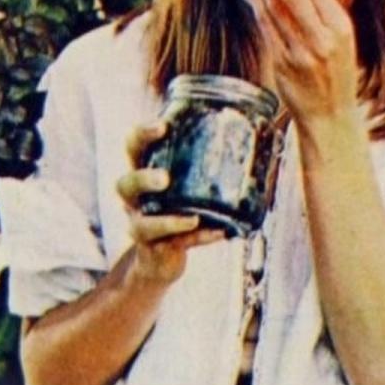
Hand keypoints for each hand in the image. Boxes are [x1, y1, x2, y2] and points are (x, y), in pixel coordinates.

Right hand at [115, 120, 225, 288]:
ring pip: (142, 224)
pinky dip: (199, 238)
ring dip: (167, 221)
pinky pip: (176, 245)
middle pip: (125, 184)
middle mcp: (134, 199)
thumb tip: (259, 127)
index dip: (142, 134)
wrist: (159, 258)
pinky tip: (220, 232)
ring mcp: (141, 226)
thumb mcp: (183, 182)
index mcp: (141, 171)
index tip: (164, 126)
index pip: (132, 146)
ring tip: (191, 218)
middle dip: (143, 179)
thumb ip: (205, 161)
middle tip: (165, 178)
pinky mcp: (156, 249)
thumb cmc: (176, 207)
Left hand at [250, 0, 359, 124]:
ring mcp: (300, 53)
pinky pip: (266, 29)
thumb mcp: (342, 41)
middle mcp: (322, 40)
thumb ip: (325, 14)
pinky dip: (259, 9)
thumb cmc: (336, 73)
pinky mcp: (281, 64)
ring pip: (276, 12)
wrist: (330, 115)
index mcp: (341, 29)